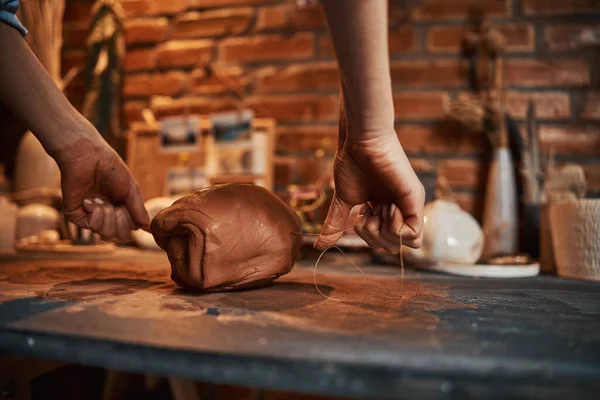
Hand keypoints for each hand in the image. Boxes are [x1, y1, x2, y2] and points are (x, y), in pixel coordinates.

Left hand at [56, 134, 149, 239]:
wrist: (88, 157)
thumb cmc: (111, 169)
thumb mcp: (131, 190)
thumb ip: (139, 211)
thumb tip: (148, 229)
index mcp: (120, 209)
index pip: (129, 229)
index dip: (131, 220)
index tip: (126, 205)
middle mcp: (106, 214)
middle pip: (118, 235)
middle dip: (120, 220)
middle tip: (114, 204)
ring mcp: (90, 216)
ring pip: (105, 233)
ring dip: (107, 216)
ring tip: (101, 199)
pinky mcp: (76, 215)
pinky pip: (91, 228)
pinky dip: (94, 214)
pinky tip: (89, 200)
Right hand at [314, 93, 424, 253]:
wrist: (360, 143)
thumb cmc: (353, 163)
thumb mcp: (343, 201)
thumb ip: (335, 224)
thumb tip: (320, 245)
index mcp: (384, 211)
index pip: (382, 242)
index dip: (369, 236)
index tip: (362, 213)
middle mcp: (400, 211)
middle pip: (390, 247)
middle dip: (373, 237)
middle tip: (368, 211)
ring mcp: (409, 206)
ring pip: (403, 245)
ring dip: (383, 232)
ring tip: (378, 207)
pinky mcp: (415, 201)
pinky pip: (414, 235)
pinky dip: (396, 229)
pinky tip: (387, 207)